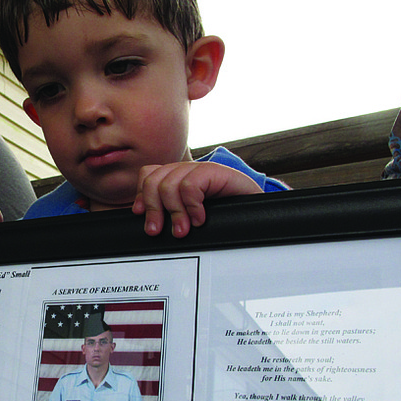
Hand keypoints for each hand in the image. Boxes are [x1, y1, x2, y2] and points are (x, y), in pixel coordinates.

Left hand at [132, 161, 261, 236]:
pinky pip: (191, 185)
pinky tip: (200, 218)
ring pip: (170, 184)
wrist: (258, 212)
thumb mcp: (190, 218)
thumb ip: (172, 216)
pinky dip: (192, 205)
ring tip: (183, 230)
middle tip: (158, 231)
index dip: (142, 194)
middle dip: (153, 208)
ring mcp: (202, 170)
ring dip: (174, 212)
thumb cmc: (224, 216)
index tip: (141, 215)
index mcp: (179, 179)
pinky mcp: (216, 172)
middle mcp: (188, 171)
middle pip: (155, 179)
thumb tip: (149, 226)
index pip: (149, 175)